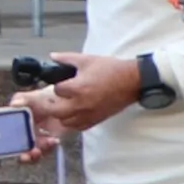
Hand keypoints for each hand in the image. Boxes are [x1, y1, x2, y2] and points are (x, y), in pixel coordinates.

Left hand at [23, 51, 143, 143]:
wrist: (132, 81)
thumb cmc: (111, 69)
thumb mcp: (87, 60)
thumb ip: (67, 58)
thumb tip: (52, 56)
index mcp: (78, 88)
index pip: (56, 90)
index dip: (57, 86)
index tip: (61, 83)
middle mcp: (81, 104)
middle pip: (54, 111)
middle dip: (50, 104)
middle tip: (52, 99)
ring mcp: (89, 114)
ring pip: (65, 122)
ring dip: (60, 115)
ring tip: (63, 106)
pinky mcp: (97, 120)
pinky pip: (79, 127)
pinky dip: (73, 123)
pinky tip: (74, 115)